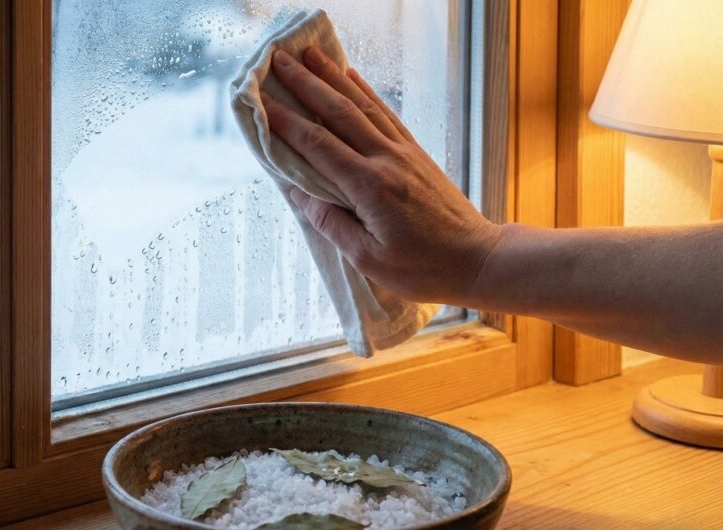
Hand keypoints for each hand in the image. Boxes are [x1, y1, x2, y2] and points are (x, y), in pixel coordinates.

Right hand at [265, 47, 502, 303]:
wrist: (475, 258)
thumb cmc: (421, 267)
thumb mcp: (368, 258)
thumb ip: (330, 222)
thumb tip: (299, 192)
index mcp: (369, 186)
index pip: (318, 145)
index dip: (286, 121)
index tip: (262, 101)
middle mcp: (386, 159)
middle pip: (338, 112)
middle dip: (306, 83)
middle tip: (278, 60)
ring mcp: (404, 152)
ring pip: (362, 105)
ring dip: (333, 77)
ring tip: (310, 55)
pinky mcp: (415, 153)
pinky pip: (384, 113)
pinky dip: (365, 92)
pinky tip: (351, 76)